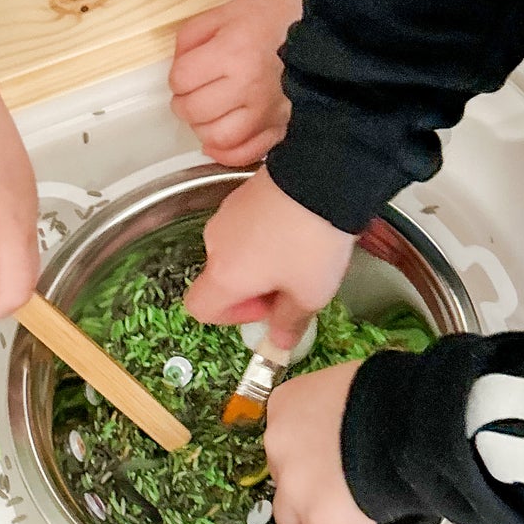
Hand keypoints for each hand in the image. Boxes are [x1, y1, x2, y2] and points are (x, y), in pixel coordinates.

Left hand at [169, 0, 302, 166]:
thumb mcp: (227, 13)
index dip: (178, 76)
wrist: (319, 34)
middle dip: (185, 101)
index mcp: (233, 52)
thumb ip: (191, 36)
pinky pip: (243, 154)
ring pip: (215, 137)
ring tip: (210, 112)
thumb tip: (176, 67)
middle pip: (193, 110)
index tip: (188, 72)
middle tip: (194, 93)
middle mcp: (250, 86)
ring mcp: (266, 112)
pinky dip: (224, 151)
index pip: (181, 79)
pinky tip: (220, 139)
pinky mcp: (280, 129)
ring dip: (202, 126)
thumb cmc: (273, 22)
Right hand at [185, 166, 354, 351]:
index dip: (230, 317)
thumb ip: (289, 324)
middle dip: (254, 287)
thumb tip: (278, 345)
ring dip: (262, 260)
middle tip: (293, 283)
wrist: (324, 178)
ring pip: (237, 250)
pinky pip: (247, 226)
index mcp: (224, 274)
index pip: (199, 308)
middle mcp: (215, 242)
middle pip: (222, 277)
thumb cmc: (311, 245)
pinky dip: (267, 235)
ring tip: (301, 253)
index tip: (268, 307)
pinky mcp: (243, 192)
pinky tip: (299, 230)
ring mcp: (227, 213)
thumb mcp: (310, 294)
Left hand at [265, 362, 373, 523]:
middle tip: (342, 483)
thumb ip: (336, 408)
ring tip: (351, 510)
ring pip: (292, 516)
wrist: (404, 420)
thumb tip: (351, 421)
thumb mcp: (350, 386)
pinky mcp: (317, 519)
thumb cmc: (389, 394)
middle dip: (309, 484)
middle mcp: (281, 443)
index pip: (285, 437)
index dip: (310, 451)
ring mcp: (294, 484)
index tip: (329, 457)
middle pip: (283, 476)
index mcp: (287, 403)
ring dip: (317, 516)